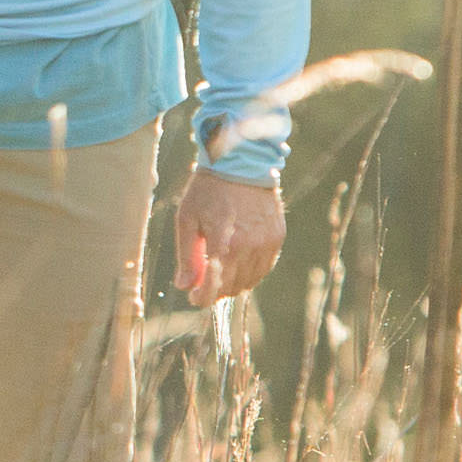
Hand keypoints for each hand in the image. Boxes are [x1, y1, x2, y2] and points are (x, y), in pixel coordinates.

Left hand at [176, 169, 283, 304]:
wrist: (241, 163)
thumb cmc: (208, 190)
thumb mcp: (187, 219)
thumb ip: (187, 256)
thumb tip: (184, 286)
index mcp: (224, 244)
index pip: (215, 287)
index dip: (202, 298)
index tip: (194, 297)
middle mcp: (249, 247)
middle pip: (233, 288)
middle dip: (216, 290)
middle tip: (204, 281)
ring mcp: (266, 243)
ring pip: (250, 281)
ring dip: (234, 283)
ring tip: (221, 270)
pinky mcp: (277, 238)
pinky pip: (264, 268)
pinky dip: (251, 272)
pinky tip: (239, 262)